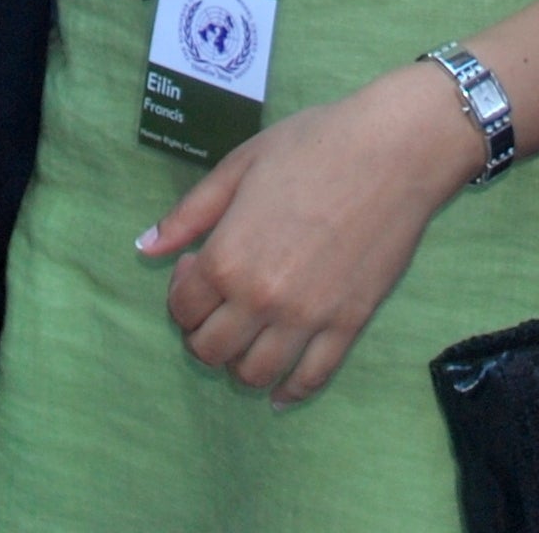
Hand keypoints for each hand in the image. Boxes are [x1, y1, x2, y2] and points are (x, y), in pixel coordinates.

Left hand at [140, 60, 482, 406]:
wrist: (393, 151)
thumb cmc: (313, 146)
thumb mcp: (239, 166)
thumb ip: (189, 213)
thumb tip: (145, 247)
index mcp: (227, 258)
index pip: (183, 308)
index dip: (180, 293)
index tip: (196, 270)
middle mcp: (261, 298)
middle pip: (211, 350)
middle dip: (202, 335)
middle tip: (216, 310)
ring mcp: (306, 318)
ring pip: (255, 374)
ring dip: (239, 366)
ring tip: (246, 340)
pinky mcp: (347, 325)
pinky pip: (312, 378)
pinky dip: (290, 392)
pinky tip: (280, 390)